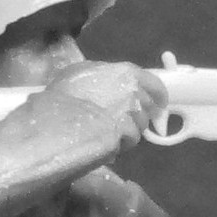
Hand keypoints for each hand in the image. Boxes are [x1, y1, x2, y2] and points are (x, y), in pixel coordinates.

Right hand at [50, 61, 168, 147]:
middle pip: (147, 107)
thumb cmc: (64, 92)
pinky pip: (130, 141)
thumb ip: (102, 75)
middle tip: (120, 121)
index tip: (157, 104)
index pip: (155, 84)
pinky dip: (120, 144)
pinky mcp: (127, 134)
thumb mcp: (80, 72)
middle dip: (137, 115)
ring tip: (107, 131)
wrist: (58, 116)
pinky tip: (105, 141)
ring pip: (140, 126)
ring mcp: (132, 114)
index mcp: (126, 72)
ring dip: (128, 131)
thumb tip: (108, 82)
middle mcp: (135, 91)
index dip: (157, 96)